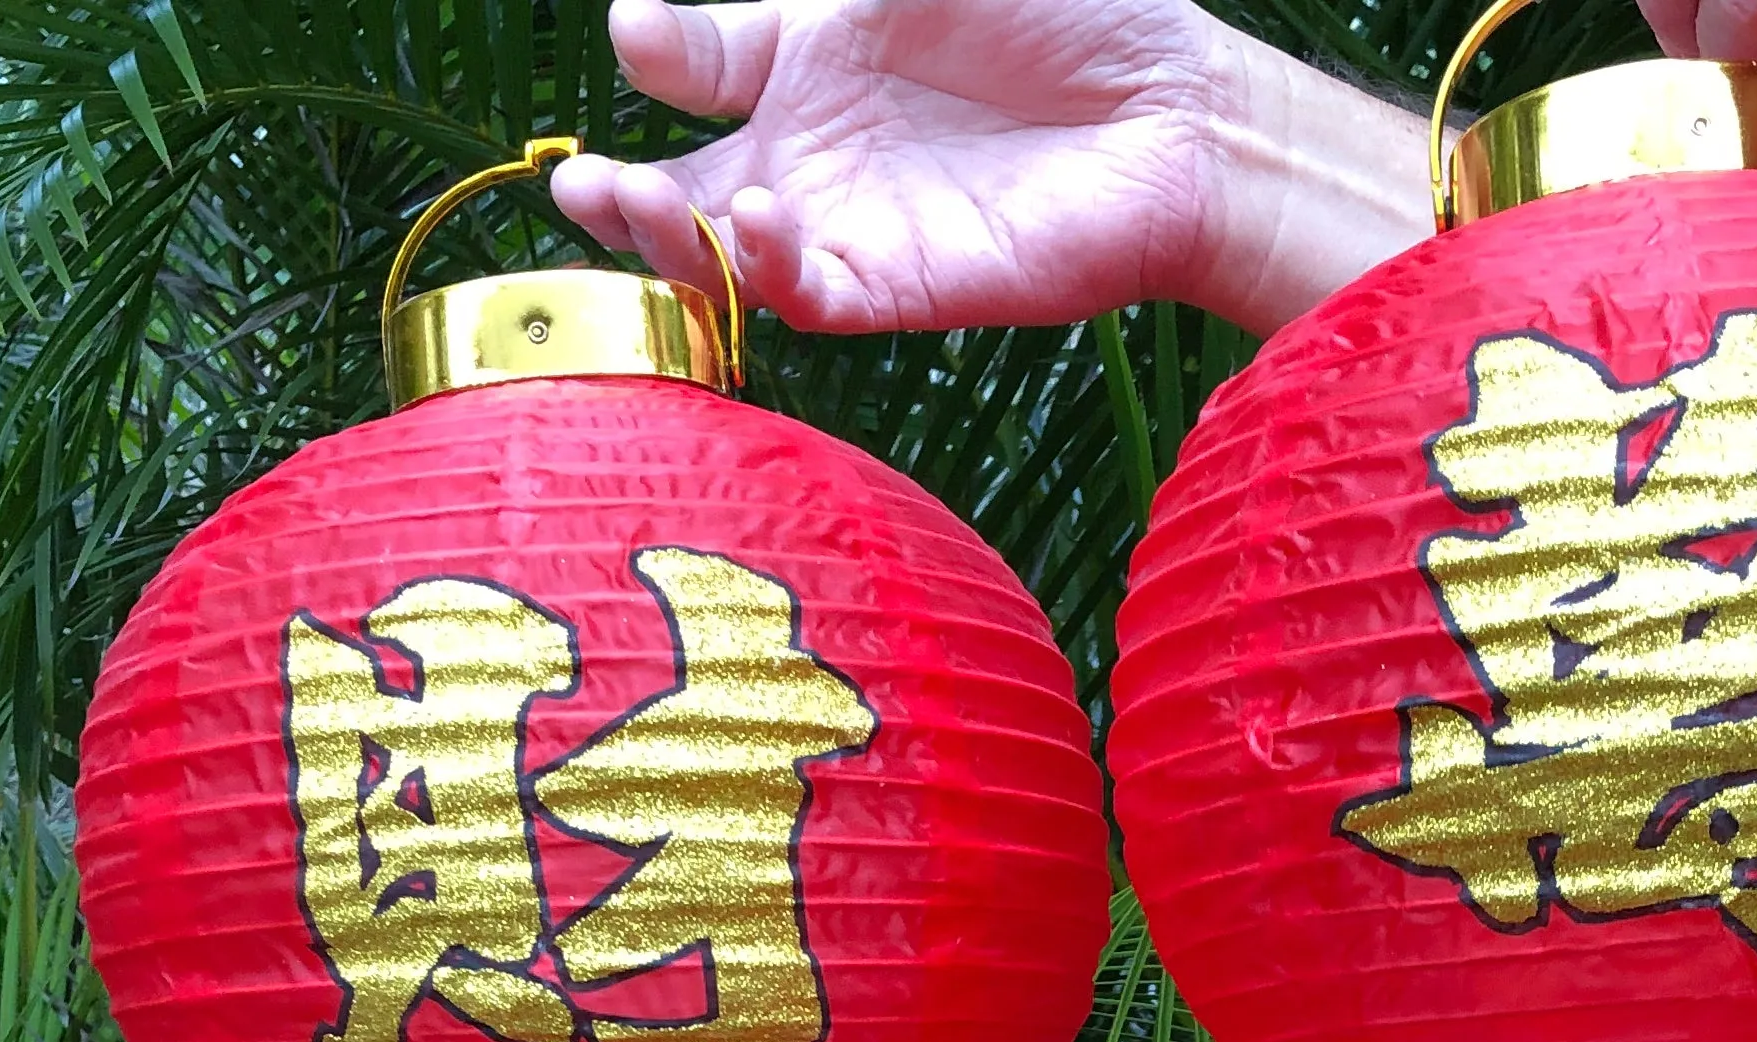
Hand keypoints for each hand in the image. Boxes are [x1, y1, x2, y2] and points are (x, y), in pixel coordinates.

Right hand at [550, 0, 1240, 331]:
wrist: (1177, 110)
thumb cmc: (1077, 10)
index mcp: (814, 53)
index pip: (701, 63)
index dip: (661, 49)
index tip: (642, 34)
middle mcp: (819, 150)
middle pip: (683, 190)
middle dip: (620, 196)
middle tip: (578, 188)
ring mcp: (854, 225)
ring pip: (726, 259)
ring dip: (668, 242)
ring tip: (629, 203)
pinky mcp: (903, 289)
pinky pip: (813, 298)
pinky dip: (769, 271)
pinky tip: (751, 222)